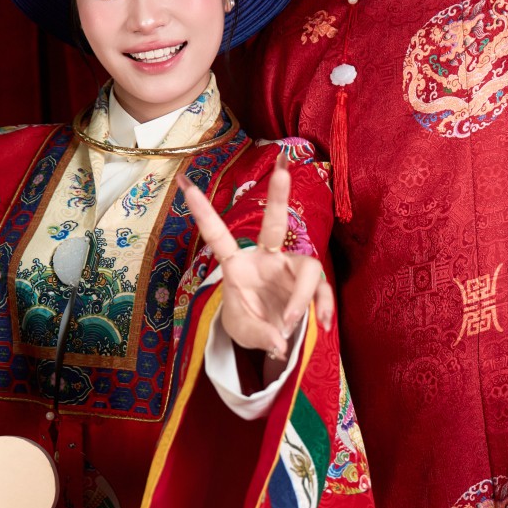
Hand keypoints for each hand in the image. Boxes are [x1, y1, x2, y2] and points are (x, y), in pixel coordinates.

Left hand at [182, 155, 334, 362]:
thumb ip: (259, 335)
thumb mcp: (243, 332)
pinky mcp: (311, 284)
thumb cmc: (250, 325)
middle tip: (282, 166)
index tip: (184, 184)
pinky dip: (323, 308)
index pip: (219, 237)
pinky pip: (323, 290)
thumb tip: (279, 341)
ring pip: (308, 268)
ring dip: (302, 298)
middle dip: (279, 195)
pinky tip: (323, 324)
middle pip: (275, 223)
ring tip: (292, 323)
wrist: (271, 338)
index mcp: (238, 265)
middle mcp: (267, 259)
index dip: (203, 212)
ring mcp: (291, 269)